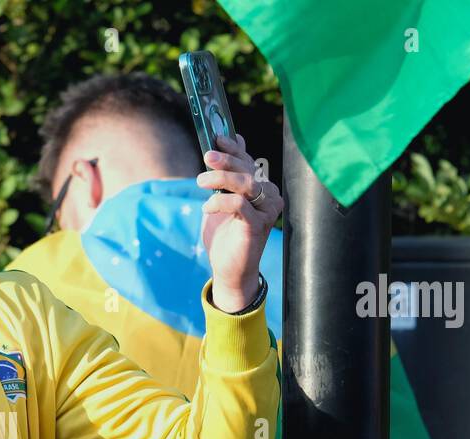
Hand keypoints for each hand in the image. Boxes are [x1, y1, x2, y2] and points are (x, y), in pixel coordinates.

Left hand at [197, 133, 283, 311]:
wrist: (229, 269)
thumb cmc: (225, 234)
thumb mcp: (222, 200)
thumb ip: (226, 175)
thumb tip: (233, 140)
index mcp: (261, 187)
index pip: (249, 161)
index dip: (234, 148)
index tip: (217, 138)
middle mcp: (269, 196)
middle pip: (248, 169)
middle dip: (226, 159)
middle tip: (206, 156)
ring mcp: (266, 211)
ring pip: (246, 183)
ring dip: (221, 178)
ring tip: (200, 182)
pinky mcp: (258, 225)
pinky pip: (239, 204)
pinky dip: (220, 201)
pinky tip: (207, 207)